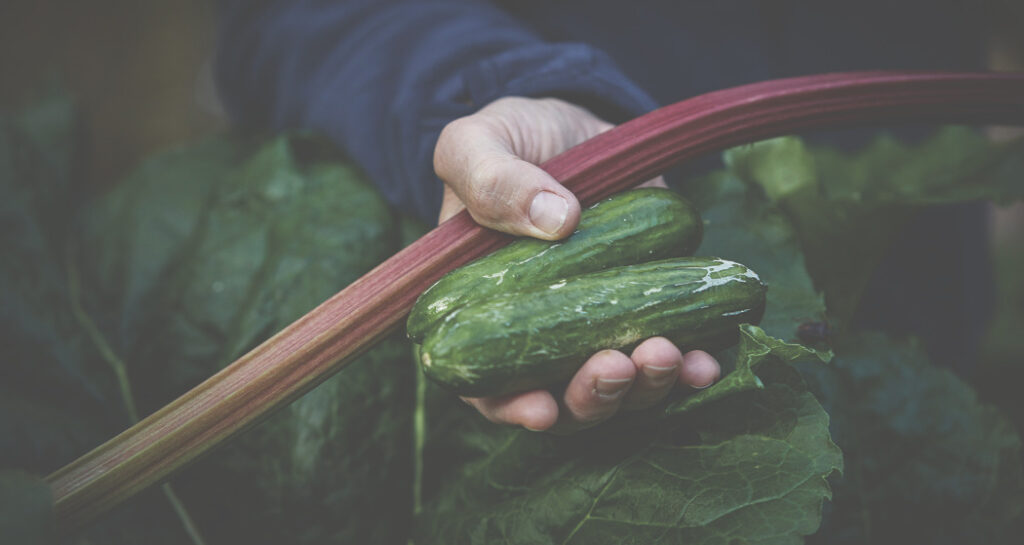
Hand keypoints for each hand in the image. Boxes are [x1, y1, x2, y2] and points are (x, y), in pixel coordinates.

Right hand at [433, 97, 719, 432]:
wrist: (575, 124)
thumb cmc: (508, 140)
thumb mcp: (476, 143)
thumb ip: (491, 178)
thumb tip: (557, 220)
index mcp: (484, 313)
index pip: (489, 385)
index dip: (512, 409)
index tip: (543, 409)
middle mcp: (543, 334)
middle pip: (565, 400)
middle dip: (595, 398)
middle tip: (618, 366)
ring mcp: (599, 325)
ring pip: (623, 389)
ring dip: (647, 386)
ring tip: (668, 354)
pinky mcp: (649, 305)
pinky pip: (673, 354)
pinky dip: (690, 367)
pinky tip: (706, 359)